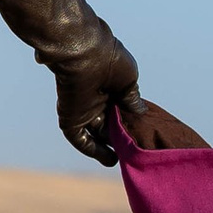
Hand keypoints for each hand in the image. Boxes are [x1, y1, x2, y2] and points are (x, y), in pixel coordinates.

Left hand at [52, 31, 141, 165]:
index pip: (120, 109)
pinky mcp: (70, 118)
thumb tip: (141, 112)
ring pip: (95, 134)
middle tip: (136, 150)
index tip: (142, 134)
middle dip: (120, 136)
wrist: (84, 53)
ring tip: (125, 159)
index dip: (130, 121)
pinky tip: (110, 160)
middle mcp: (95, 98)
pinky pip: (80, 139)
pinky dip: (93, 150)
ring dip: (108, 147)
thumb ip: (132, 97)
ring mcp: (82, 109)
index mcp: (109, 85)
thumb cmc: (109, 60)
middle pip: (108, 123)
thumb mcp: (129, 78)